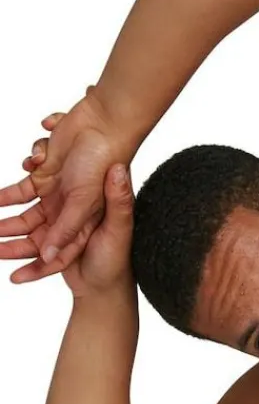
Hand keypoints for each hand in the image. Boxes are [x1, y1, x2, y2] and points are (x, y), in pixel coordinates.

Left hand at [0, 87, 131, 283]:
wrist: (103, 126)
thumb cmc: (103, 165)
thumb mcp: (83, 204)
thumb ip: (65, 230)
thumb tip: (46, 255)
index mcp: (81, 224)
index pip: (56, 253)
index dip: (38, 267)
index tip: (16, 276)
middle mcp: (68, 213)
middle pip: (37, 237)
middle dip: (15, 245)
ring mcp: (56, 195)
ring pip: (26, 216)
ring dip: (7, 222)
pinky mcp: (45, 175)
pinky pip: (21, 190)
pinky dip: (7, 196)